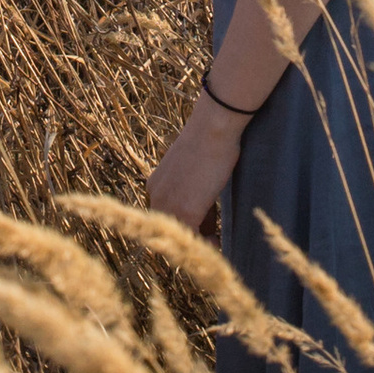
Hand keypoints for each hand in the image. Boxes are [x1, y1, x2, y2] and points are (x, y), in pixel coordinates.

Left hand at [146, 94, 248, 238]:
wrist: (212, 128)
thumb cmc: (210, 144)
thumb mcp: (194, 174)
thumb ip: (192, 197)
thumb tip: (203, 225)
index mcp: (155, 186)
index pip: (165, 217)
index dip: (185, 227)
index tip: (203, 230)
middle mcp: (155, 196)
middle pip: (170, 230)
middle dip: (191, 236)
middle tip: (212, 239)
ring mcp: (168, 205)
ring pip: (182, 236)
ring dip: (198, 242)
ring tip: (215, 241)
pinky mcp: (185, 211)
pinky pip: (194, 238)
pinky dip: (206, 244)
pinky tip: (218, 240)